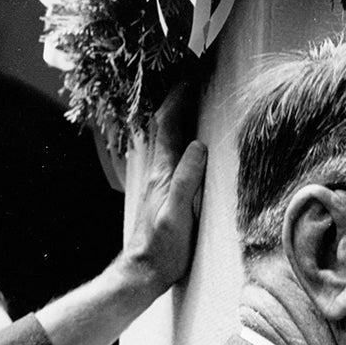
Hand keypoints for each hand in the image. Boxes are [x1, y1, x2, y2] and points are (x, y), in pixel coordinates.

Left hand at [120, 76, 206, 294]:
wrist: (145, 269)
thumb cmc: (165, 247)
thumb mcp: (178, 213)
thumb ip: (187, 179)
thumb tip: (200, 145)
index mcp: (164, 172)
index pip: (170, 125)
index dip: (181, 97)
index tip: (196, 75)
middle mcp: (159, 171)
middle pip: (166, 124)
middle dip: (179, 97)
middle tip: (196, 77)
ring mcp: (160, 180)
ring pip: (167, 137)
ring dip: (178, 113)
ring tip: (192, 97)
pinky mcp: (164, 191)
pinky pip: (172, 153)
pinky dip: (179, 136)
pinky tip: (186, 136)